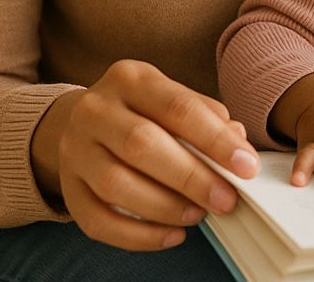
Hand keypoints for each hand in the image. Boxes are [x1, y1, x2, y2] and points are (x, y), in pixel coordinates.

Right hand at [31, 59, 258, 250]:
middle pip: (142, 144)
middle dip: (191, 177)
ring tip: (198, 214)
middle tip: (225, 199)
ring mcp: (75, 149)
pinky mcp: (68, 188)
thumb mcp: (171, 97)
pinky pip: (98, 222)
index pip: (177, 106)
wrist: (82, 120)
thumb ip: (205, 116)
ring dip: (165, 206)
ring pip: (117, 185)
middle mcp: (96, 109)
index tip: (245, 165)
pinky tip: (172, 235)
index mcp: (129, 78)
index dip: (215, 138)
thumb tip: (237, 140)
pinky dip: (138, 236)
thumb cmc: (141, 109)